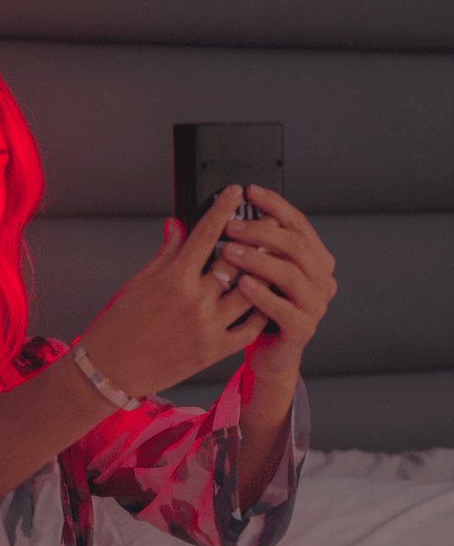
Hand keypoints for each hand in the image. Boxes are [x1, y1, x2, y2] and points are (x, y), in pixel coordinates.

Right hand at [79, 184, 271, 399]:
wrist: (110, 370)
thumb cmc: (117, 328)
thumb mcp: (138, 282)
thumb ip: (165, 253)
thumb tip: (176, 225)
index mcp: (174, 279)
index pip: (206, 233)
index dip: (223, 209)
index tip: (234, 193)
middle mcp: (194, 301)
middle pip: (237, 260)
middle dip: (254, 238)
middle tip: (265, 225)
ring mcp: (208, 327)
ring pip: (250, 292)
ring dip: (262, 273)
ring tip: (270, 261)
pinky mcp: (214, 351)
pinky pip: (250, 328)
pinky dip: (259, 311)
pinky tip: (261, 299)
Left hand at [212, 184, 336, 384]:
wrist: (267, 354)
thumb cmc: (258, 309)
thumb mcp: (257, 271)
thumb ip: (252, 243)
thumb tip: (225, 210)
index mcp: (314, 259)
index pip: (298, 223)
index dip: (274, 205)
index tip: (248, 191)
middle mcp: (321, 279)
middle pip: (295, 245)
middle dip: (261, 231)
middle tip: (231, 226)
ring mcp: (315, 305)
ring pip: (289, 274)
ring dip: (257, 259)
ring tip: (229, 251)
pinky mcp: (302, 329)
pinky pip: (283, 308)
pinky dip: (261, 294)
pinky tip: (241, 284)